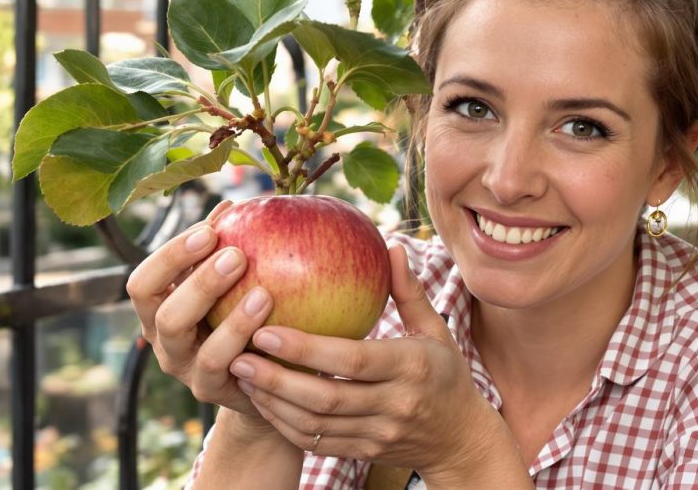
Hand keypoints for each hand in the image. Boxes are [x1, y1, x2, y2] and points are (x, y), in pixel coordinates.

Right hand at [126, 200, 274, 431]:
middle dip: (197, 280)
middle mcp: (164, 342)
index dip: (172, 254)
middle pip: (160, 311)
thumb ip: (224, 250)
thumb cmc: (241, 320)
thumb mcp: (229, 286)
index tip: (212, 229)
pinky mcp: (213, 391)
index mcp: (159, 309)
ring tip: (263, 292)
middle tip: (236, 254)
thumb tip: (234, 204)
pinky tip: (273, 322)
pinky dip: (246, 342)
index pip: (144, 281)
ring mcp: (186, 370)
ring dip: (229, 317)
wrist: (261, 383)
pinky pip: (227, 368)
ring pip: (193, 343)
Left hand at [228, 245, 516, 479]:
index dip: (307, 348)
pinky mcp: (365, 452)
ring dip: (273, 402)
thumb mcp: (435, 330)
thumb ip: (409, 291)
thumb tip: (393, 245)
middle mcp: (396, 404)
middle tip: (239, 356)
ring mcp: (379, 434)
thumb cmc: (444, 373)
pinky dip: (285, 425)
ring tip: (242, 376)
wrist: (459, 438)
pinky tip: (263, 403)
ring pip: (315, 424)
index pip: (353, 359)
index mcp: (412, 366)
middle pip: (327, 397)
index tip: (267, 329)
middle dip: (276, 379)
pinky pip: (316, 443)